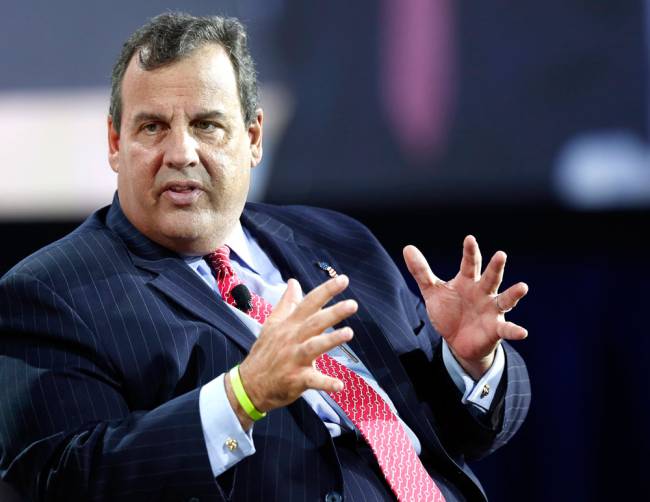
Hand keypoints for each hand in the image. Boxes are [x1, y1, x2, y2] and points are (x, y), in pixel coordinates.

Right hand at [226, 275, 356, 428]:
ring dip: (331, 340)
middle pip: (314, 322)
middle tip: (353, 304)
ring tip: (349, 333)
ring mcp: (293, 359)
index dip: (326, 290)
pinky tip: (339, 385)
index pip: (309, 303)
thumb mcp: (272, 325)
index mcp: (289, 325)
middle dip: (333, 313)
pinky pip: (312, 381)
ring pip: (313, 347)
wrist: (249, 385)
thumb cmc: (264, 353)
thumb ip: (286, 303)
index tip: (343, 279)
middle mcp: (292, 339)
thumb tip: (293, 282)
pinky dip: (325, 383)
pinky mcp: (295, 379)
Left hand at [403, 236, 527, 379]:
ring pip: (504, 300)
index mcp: (468, 281)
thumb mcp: (433, 292)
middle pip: (491, 277)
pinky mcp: (496, 328)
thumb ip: (421, 272)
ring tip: (523, 287)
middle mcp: (483, 292)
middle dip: (496, 267)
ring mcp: (492, 310)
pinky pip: (507, 329)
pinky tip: (522, 332)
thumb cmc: (448, 312)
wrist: (457, 341)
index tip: (469, 239)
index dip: (470, 252)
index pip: (470, 264)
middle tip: (501, 254)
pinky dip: (515, 331)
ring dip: (514, 294)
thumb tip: (407, 248)